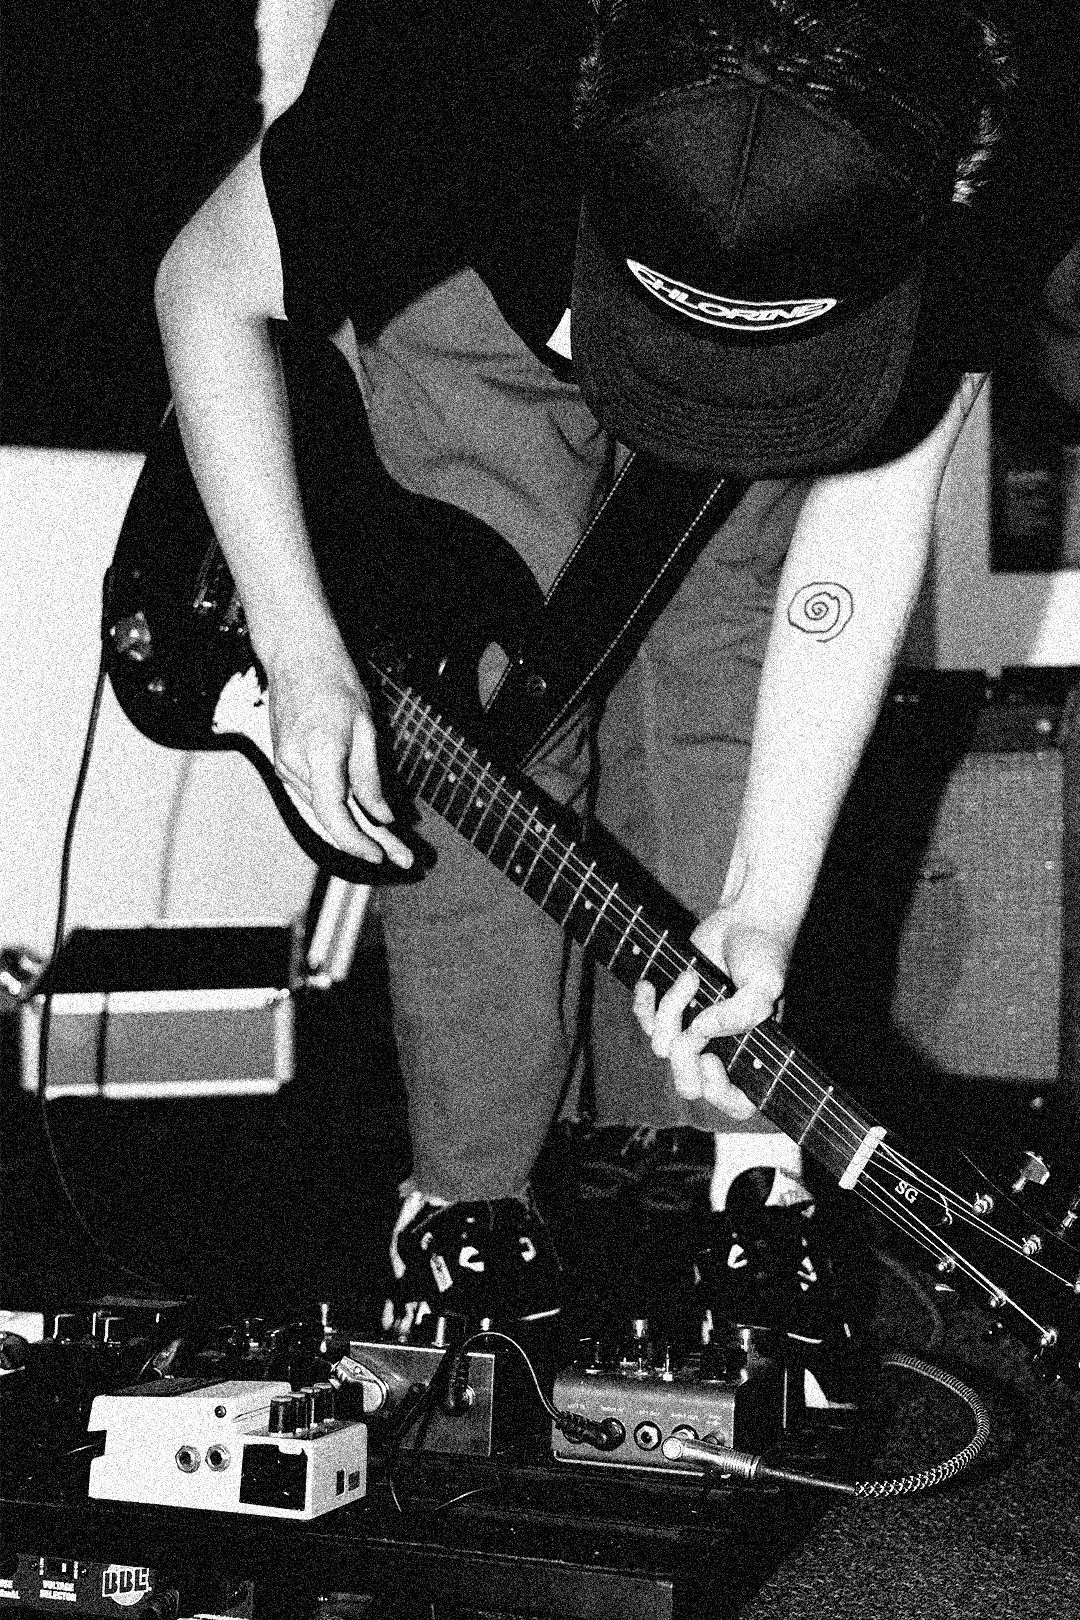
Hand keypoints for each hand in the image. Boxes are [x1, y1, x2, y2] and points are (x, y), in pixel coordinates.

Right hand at [263, 631, 412, 869]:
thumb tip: (382, 815)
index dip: (358, 841)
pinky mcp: (286, 764)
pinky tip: (364, 823)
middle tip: (404, 859)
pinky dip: (340, 813)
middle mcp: (296, 764)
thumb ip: (370, 775)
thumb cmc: (336, 681)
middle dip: (369, 843)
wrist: (296, 655)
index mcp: (320, 751)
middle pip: (331, 819)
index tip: (382, 855)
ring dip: (357, 831)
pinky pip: (316, 798)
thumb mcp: (365, 725)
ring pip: (324, 813)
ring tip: (392, 846)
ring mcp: (286, 765)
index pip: (335, 812)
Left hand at [631, 909, 786, 1120]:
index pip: (737, 1104)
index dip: (720, 1093)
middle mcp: (721, 1049)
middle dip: (684, 1057)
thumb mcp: (765, 983)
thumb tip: (702, 1029)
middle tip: (695, 1023)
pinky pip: (644, 1023)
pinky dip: (643, 1003)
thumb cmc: (762, 952)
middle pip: (688, 1086)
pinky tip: (650, 982)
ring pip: (662, 1048)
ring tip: (692, 976)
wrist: (743, 918)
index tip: (712, 1058)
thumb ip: (743, 1012)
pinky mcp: (670, 1008)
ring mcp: (692, 1031)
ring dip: (672, 1008)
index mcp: (751, 1054)